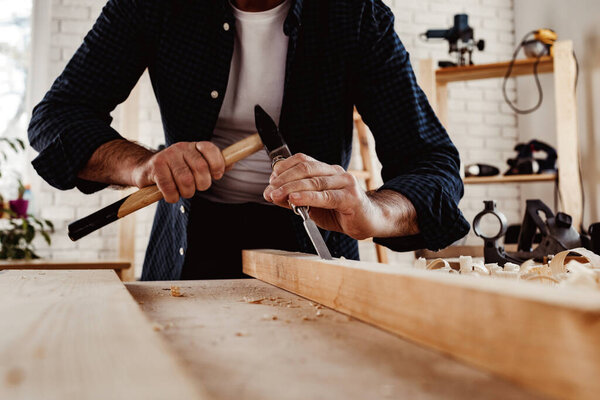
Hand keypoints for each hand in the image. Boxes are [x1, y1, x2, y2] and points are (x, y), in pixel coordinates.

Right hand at [131, 141, 224, 202]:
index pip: (211, 149)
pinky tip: (171, 195)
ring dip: (186, 193)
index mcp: (194, 146)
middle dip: (202, 185)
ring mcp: (167, 155)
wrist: (146, 169)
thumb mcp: (195, 165)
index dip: (217, 165)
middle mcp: (181, 147)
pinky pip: (169, 187)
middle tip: (196, 188)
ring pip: (186, 180)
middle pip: (201, 168)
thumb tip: (231, 164)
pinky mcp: (155, 166)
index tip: (216, 176)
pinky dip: (172, 196)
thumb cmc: (176, 170)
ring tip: (182, 192)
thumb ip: (214, 165)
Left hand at [263, 154, 386, 239]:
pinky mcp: (351, 197)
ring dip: (291, 188)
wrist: (369, 222)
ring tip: (276, 195)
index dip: (284, 168)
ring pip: (314, 181)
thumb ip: (294, 200)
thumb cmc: (341, 212)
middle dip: (284, 179)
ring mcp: (345, 183)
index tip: (270, 181)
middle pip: (305, 168)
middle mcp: (336, 172)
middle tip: (270, 190)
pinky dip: (308, 197)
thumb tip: (271, 195)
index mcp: (326, 170)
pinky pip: (326, 196)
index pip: (302, 160)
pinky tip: (295, 200)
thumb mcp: (312, 206)